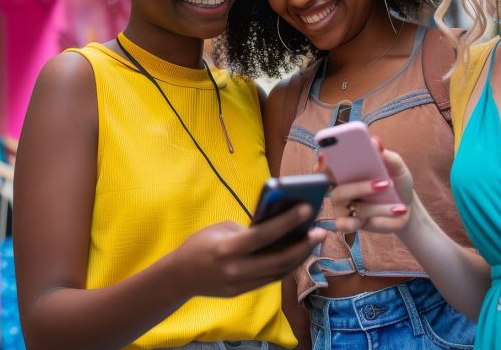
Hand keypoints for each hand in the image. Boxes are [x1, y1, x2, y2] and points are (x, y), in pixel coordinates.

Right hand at [172, 204, 325, 297]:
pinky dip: (287, 265)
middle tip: (321, 231)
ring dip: (300, 256)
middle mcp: (236, 270)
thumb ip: (249, 228)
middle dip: (303, 245)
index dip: (287, 222)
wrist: (179, 277)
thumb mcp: (221, 228)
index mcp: (227, 249)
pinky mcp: (243, 292)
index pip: (263, 235)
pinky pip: (271, 278)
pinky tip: (299, 252)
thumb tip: (279, 223)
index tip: (307, 209)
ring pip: (279, 272)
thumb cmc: (200, 244)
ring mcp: (241, 284)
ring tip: (314, 241)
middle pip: (278, 259)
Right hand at [326, 139, 414, 234]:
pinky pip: (346, 224)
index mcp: (346, 171)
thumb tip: (376, 142)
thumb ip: (388, 157)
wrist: (405, 208)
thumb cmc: (396, 184)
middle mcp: (340, 187)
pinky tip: (390, 211)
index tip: (326, 156)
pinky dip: (370, 217)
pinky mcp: (349, 224)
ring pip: (346, 202)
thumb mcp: (397, 168)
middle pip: (334, 184)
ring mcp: (342, 207)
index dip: (322, 162)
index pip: (326, 165)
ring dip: (374, 203)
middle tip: (382, 183)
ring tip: (394, 198)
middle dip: (358, 185)